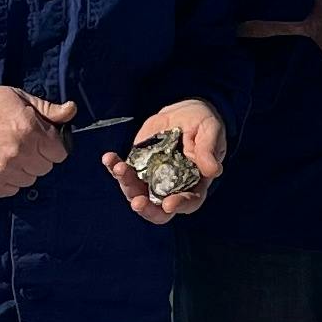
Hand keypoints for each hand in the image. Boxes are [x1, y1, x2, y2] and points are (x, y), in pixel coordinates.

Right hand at [0, 86, 75, 196]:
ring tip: (9, 155)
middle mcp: (18, 153)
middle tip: (24, 146)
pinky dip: (9, 181)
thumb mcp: (16, 97)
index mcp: (29, 129)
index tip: (42, 140)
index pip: (59, 152)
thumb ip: (47, 108)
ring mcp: (3, 171)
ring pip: (30, 181)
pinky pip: (12, 190)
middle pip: (45, 168)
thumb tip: (71, 110)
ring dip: (24, 170)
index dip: (52, 145)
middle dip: (39, 157)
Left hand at [100, 98, 228, 224]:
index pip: (189, 202)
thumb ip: (209, 151)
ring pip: (137, 191)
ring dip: (126, 184)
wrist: (184, 113)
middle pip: (158, 208)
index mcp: (194, 184)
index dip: (179, 205)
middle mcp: (171, 187)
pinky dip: (114, 166)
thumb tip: (213, 171)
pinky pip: (124, 171)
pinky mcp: (138, 166)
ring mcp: (152, 178)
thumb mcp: (210, 132)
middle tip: (137, 203)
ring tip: (119, 168)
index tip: (169, 204)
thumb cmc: (203, 125)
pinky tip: (108, 158)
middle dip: (147, 208)